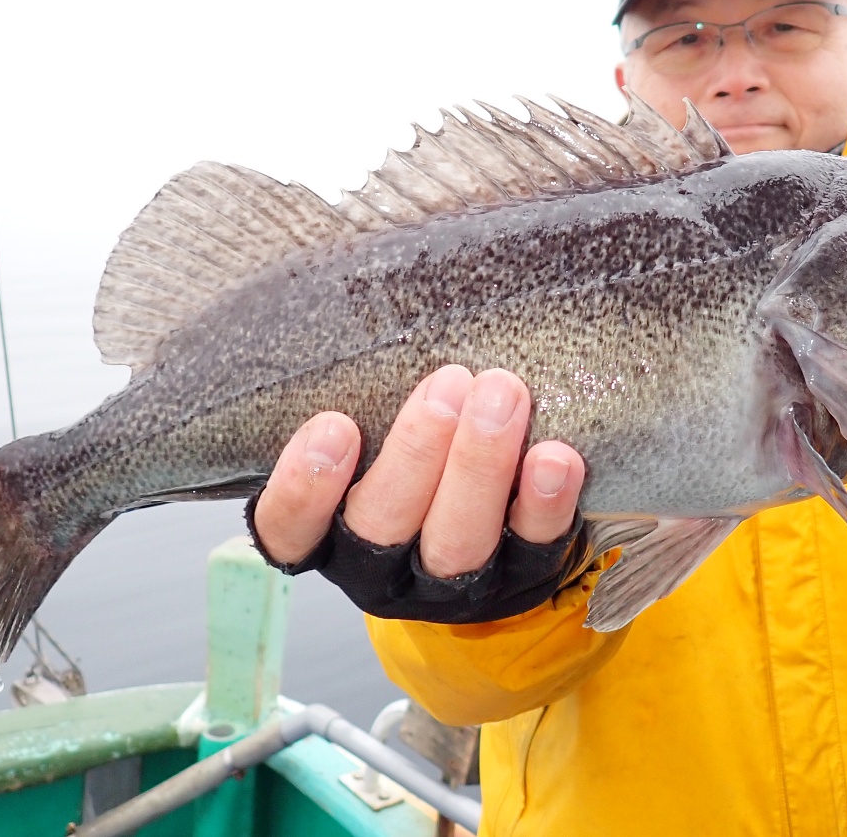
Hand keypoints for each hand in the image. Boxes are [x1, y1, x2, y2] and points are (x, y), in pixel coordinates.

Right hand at [247, 366, 587, 621]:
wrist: (504, 515)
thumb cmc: (420, 441)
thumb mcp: (372, 412)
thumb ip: (360, 379)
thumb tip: (349, 268)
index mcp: (330, 531)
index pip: (291, 528)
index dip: (303, 489)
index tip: (334, 425)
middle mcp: (385, 565)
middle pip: (383, 526)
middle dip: (414, 455)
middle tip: (446, 385)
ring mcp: (454, 578)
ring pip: (457, 542)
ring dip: (479, 467)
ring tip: (501, 394)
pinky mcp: (524, 576)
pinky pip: (534, 547)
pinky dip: (544, 503)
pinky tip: (555, 457)